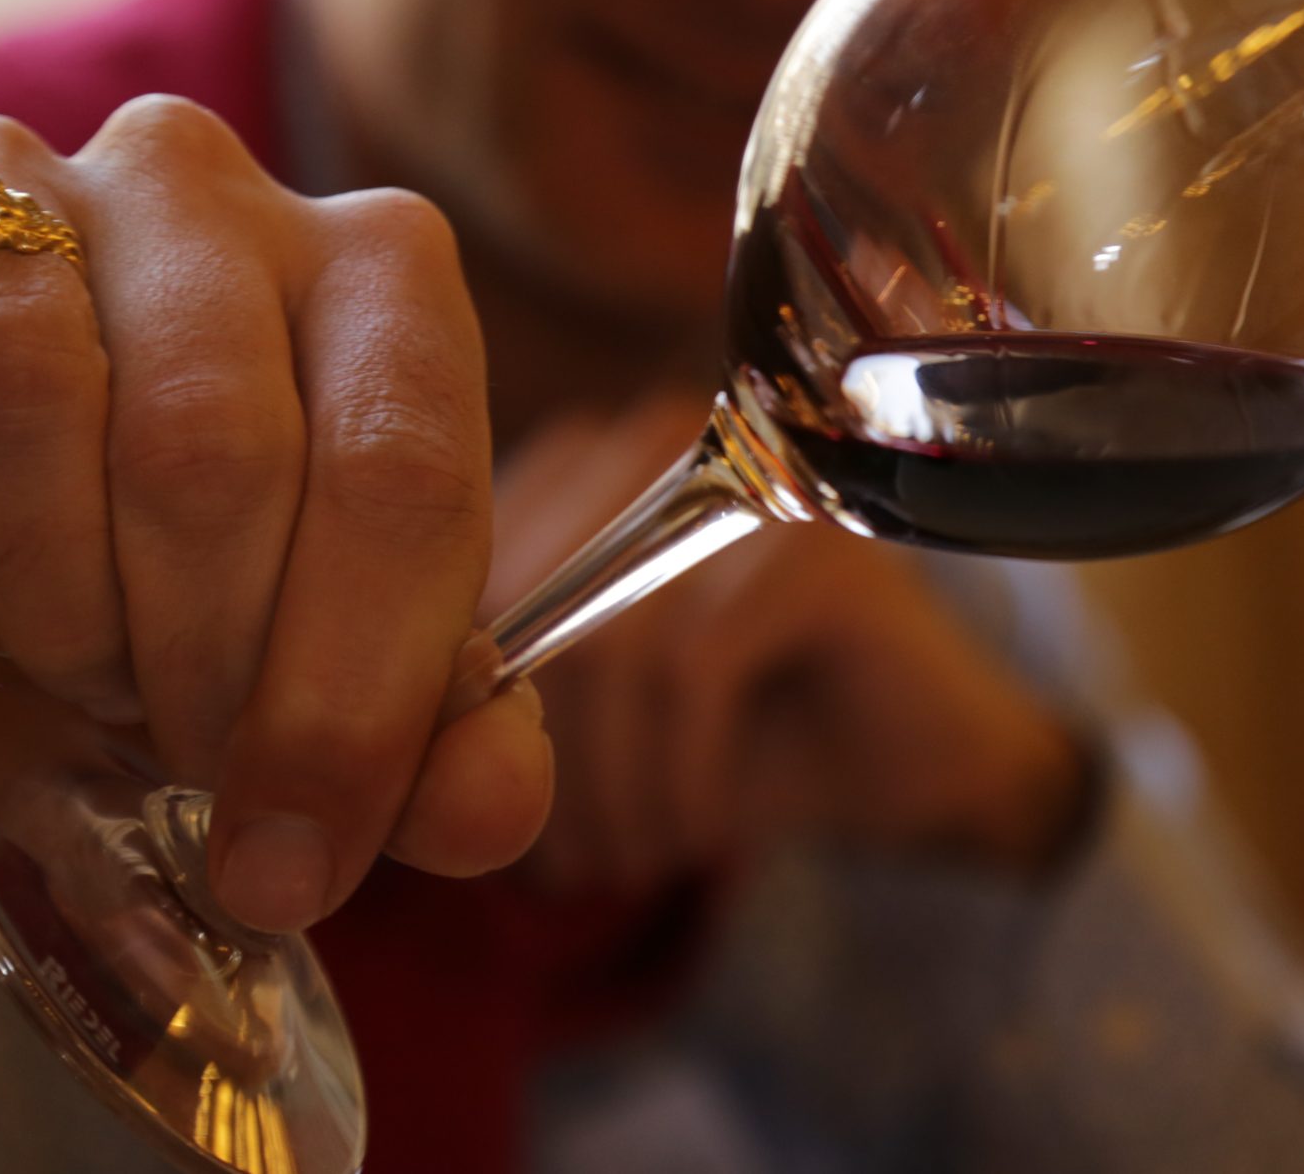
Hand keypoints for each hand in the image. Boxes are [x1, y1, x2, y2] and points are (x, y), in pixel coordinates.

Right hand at [0, 99, 551, 927]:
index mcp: (377, 274)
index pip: (407, 470)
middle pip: (217, 443)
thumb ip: (421, 746)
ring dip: (36, 578)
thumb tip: (488, 809)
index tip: (292, 857)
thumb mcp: (288, 691)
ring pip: (15, 374)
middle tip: (175, 747)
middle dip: (196, 660)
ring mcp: (7, 174)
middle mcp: (205, 187)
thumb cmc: (138, 598)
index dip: (353, 696)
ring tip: (60, 641)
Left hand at [488, 401, 1087, 892]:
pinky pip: (697, 669)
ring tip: (629, 856)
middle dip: (537, 761)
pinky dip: (681, 777)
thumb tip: (381, 741)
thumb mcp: (595, 714)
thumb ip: (495, 689)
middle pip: (531, 602)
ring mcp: (748, 481)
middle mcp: (660, 442)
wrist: (922, 761)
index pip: (470, 570)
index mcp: (585, 461)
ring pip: (611, 644)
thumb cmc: (744, 735)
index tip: (484, 813)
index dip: (463, 707)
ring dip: (610, 785)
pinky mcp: (818, 544)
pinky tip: (694, 832)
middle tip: (564, 860)